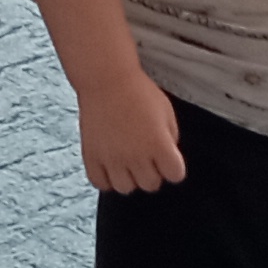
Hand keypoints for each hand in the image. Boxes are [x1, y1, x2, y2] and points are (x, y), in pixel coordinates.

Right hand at [77, 70, 183, 193]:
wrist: (106, 79)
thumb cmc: (139, 92)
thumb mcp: (166, 112)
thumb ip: (171, 138)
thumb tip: (167, 159)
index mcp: (159, 144)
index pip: (175, 175)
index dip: (173, 167)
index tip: (167, 157)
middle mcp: (136, 156)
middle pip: (151, 185)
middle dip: (153, 172)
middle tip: (146, 156)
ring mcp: (112, 159)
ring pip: (126, 188)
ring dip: (130, 177)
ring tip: (127, 161)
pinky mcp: (92, 157)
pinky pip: (101, 183)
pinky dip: (107, 178)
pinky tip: (110, 164)